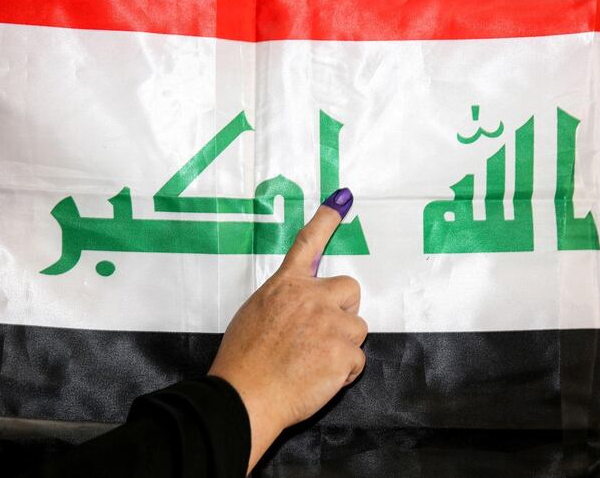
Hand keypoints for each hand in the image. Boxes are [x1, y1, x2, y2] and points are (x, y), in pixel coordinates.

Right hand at [208, 188, 367, 472]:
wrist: (244, 398)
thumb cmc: (242, 363)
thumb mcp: (255, 315)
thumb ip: (283, 302)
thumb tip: (299, 306)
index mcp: (286, 286)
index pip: (308, 244)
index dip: (326, 220)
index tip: (342, 200)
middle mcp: (312, 298)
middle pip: (350, 290)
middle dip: (343, 310)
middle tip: (322, 333)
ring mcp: (331, 324)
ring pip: (356, 329)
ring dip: (342, 345)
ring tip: (313, 363)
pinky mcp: (344, 352)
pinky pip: (356, 360)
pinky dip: (342, 372)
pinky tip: (318, 379)